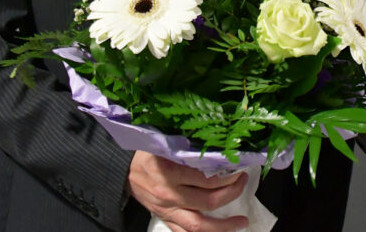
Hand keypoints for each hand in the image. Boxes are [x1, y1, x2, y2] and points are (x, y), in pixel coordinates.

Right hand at [127, 151, 248, 231]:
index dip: (228, 176)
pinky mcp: (164, 218)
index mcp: (171, 173)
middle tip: (243, 183)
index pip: (208, 179)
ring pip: (199, 225)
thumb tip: (217, 145)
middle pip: (208, 201)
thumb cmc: (146, 153)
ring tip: (241, 222)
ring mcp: (167, 210)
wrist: (123, 170)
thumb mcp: (165, 143)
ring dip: (223, 226)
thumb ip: (188, 148)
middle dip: (231, 193)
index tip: (239, 168)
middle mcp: (170, 195)